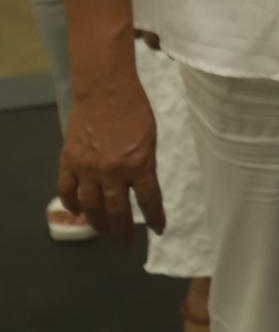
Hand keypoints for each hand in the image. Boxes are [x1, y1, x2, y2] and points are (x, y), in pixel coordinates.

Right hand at [58, 66, 163, 238]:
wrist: (105, 91)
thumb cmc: (134, 110)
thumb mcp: (150, 138)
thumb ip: (144, 164)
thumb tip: (140, 186)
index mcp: (140, 163)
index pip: (150, 199)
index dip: (155, 217)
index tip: (158, 230)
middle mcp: (113, 171)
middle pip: (117, 210)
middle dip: (122, 229)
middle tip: (124, 240)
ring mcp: (88, 168)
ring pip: (91, 207)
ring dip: (98, 224)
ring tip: (104, 233)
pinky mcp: (69, 162)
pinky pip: (67, 191)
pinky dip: (72, 205)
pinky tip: (78, 212)